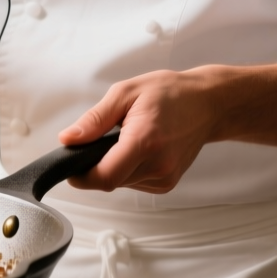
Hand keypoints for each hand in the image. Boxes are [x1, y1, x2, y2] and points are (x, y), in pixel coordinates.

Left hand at [55, 63, 276, 193]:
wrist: (208, 104)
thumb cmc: (169, 93)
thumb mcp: (124, 94)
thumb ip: (94, 120)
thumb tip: (68, 140)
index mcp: (145, 141)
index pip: (104, 177)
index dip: (81, 176)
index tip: (71, 165)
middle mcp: (158, 165)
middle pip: (110, 181)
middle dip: (96, 165)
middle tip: (102, 139)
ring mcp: (165, 177)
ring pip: (121, 183)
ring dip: (113, 166)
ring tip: (127, 138)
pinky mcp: (167, 184)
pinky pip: (134, 182)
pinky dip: (128, 169)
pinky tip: (140, 148)